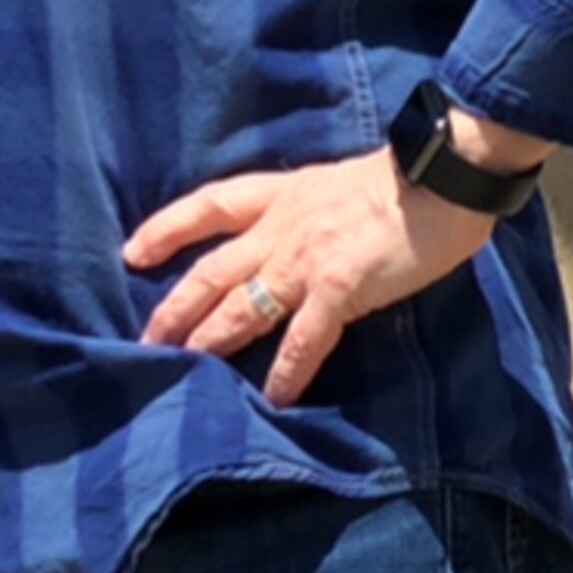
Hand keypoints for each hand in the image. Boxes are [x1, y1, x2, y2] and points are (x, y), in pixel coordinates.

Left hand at [124, 146, 496, 405]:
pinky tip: (272, 397)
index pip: (208, 206)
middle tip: (145, 337)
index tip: (133, 252)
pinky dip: (286, 370)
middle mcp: (280, 227)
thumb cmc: (400, 180)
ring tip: (182, 366)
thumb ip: (305, 211)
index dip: (166, 229)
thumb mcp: (332, 184)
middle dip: (175, 306)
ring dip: (210, 338)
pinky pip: (304, 338)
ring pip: (242, 304)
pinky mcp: (339, 288)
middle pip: (212, 270)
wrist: (439, 175)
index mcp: (280, 195)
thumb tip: (294, 235)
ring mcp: (305, 259)